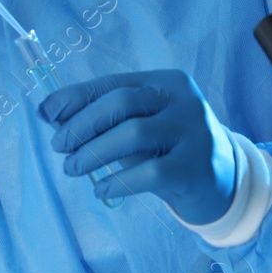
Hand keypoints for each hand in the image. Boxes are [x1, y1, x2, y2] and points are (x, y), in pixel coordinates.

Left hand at [39, 70, 236, 223]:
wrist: (223, 184)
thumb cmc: (170, 151)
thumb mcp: (142, 128)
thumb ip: (106, 119)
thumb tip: (50, 114)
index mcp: (167, 82)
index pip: (113, 83)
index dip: (75, 98)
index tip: (48, 115)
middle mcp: (183, 100)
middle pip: (122, 102)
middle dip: (82, 124)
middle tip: (59, 147)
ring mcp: (194, 132)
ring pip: (133, 133)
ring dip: (94, 152)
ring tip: (73, 169)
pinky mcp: (197, 166)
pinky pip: (150, 172)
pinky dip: (118, 181)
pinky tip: (101, 189)